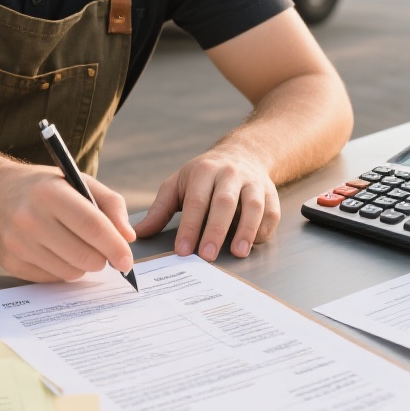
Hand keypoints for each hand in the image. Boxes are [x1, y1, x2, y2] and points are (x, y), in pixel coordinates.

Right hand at [0, 162, 135, 282]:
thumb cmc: (41, 186)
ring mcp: (17, 243)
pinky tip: (54, 250)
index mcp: (50, 192)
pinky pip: (52, 278)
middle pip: (85, 255)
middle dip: (102, 258)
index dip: (115, 246)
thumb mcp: (77, 180)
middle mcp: (30, 219)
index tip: (127, 259)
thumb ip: (109, 203)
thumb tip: (128, 237)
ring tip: (75, 245)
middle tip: (102, 250)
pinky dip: (62, 268)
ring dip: (82, 264)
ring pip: (71, 272)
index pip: (92, 226)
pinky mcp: (10, 263)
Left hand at [135, 147, 279, 260]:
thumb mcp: (178, 185)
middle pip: (224, 203)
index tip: (182, 251)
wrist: (242, 154)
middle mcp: (229, 174)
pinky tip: (253, 243)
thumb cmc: (204, 176)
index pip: (195, 201)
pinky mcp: (270, 192)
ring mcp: (252, 182)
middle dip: (215, 230)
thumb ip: (160, 210)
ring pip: (253, 206)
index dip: (189, 227)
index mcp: (203, 171)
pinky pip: (271, 212)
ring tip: (237, 253)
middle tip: (207, 256)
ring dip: (246, 230)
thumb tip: (138, 234)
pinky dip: (264, 229)